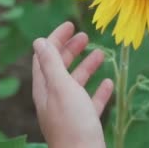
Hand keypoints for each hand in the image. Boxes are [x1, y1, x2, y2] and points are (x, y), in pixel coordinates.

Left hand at [32, 22, 113, 147]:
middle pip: (60, 68)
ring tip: (101, 54)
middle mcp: (54, 99)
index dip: (55, 39)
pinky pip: (91, 102)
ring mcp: (69, 112)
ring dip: (87, 66)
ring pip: (76, 83)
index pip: (45, 57)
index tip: (70, 24)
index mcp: (45, 88)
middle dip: (71, 50)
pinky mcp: (84, 123)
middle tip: (85, 35)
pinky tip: (109, 82)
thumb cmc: (73, 122)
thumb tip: (39, 41)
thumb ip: (51, 64)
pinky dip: (99, 90)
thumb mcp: (61, 87)